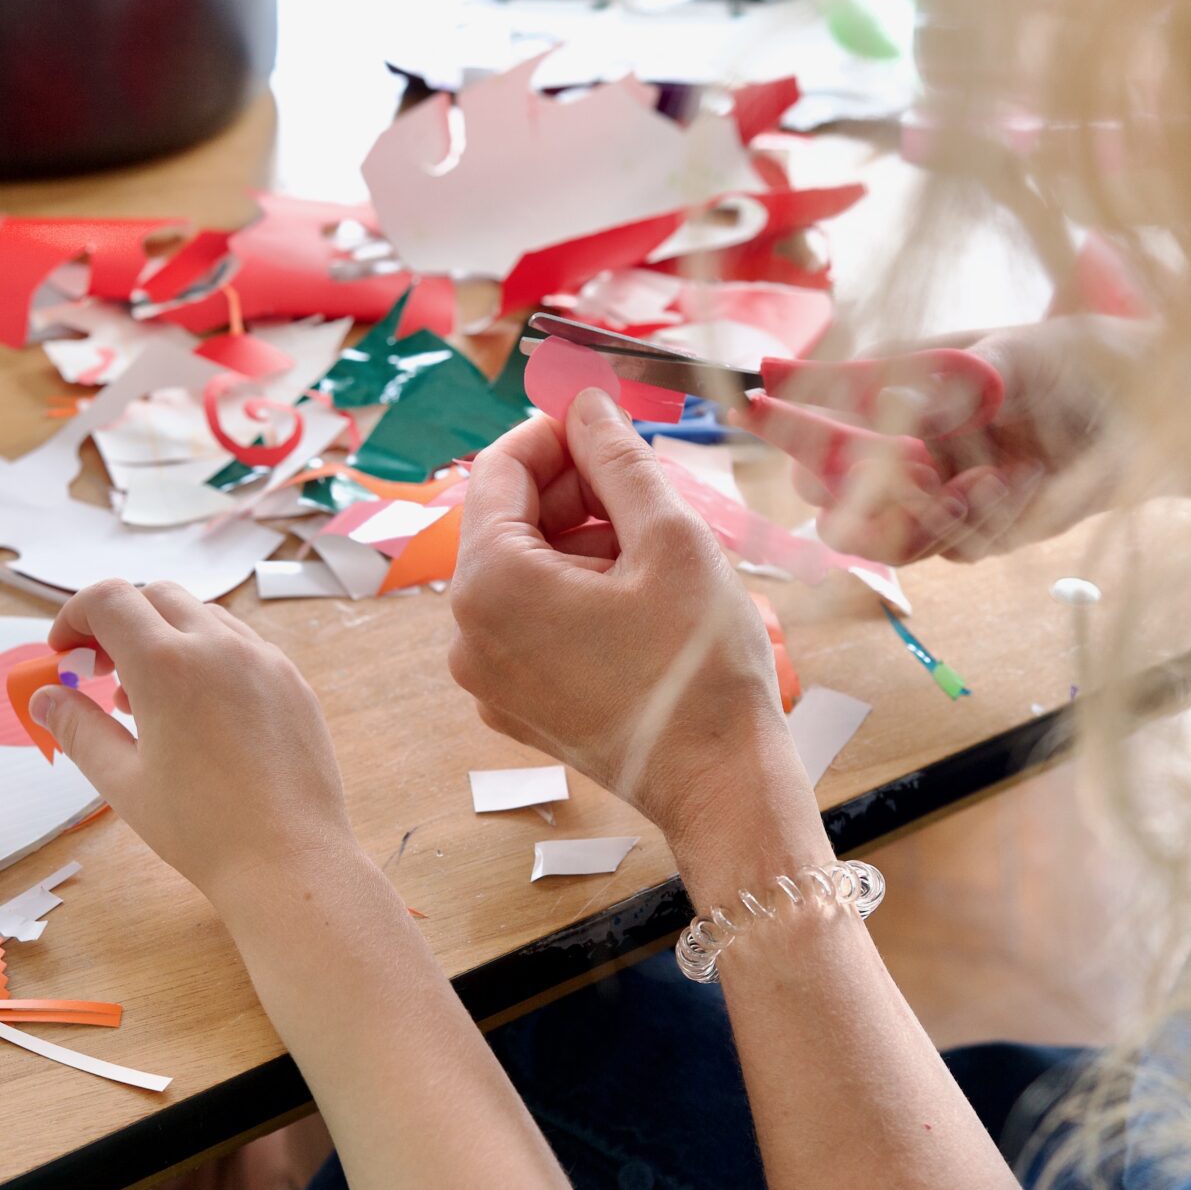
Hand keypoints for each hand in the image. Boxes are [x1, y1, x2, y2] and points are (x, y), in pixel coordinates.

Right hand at [33, 580, 365, 911]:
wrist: (288, 859)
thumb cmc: (202, 828)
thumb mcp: (122, 781)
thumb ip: (78, 729)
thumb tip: (44, 700)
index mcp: (167, 665)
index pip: (109, 600)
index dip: (74, 616)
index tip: (63, 653)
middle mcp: (220, 646)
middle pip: (156, 596)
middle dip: (119, 622)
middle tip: (100, 672)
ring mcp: (264, 660)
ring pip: (203, 616)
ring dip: (165, 638)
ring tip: (148, 700)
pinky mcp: (292, 681)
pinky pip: (242, 645)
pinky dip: (208, 656)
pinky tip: (199, 712)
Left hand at [448, 389, 824, 879]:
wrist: (722, 784)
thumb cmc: (701, 667)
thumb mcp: (670, 537)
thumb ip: (618, 458)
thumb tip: (587, 405)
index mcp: (492, 584)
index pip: (500, 468)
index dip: (556, 433)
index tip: (607, 423)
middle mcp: (469, 633)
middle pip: (508, 522)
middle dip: (574, 493)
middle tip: (646, 491)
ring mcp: (488, 678)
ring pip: (525, 573)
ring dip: (583, 545)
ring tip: (657, 558)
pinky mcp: (518, 706)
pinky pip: (532, 624)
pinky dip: (577, 596)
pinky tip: (641, 603)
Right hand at [791, 315, 1152, 563]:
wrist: (1161, 409)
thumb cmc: (1082, 360)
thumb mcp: (1010, 355)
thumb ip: (946, 385)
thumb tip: (887, 408)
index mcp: (900, 390)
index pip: (822, 414)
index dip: (787, 419)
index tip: (756, 405)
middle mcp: (910, 448)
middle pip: (837, 496)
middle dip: (845, 496)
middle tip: (878, 475)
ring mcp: (943, 495)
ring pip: (890, 537)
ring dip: (920, 516)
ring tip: (977, 479)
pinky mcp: (987, 529)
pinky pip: (957, 547)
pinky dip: (976, 522)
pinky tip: (1008, 486)